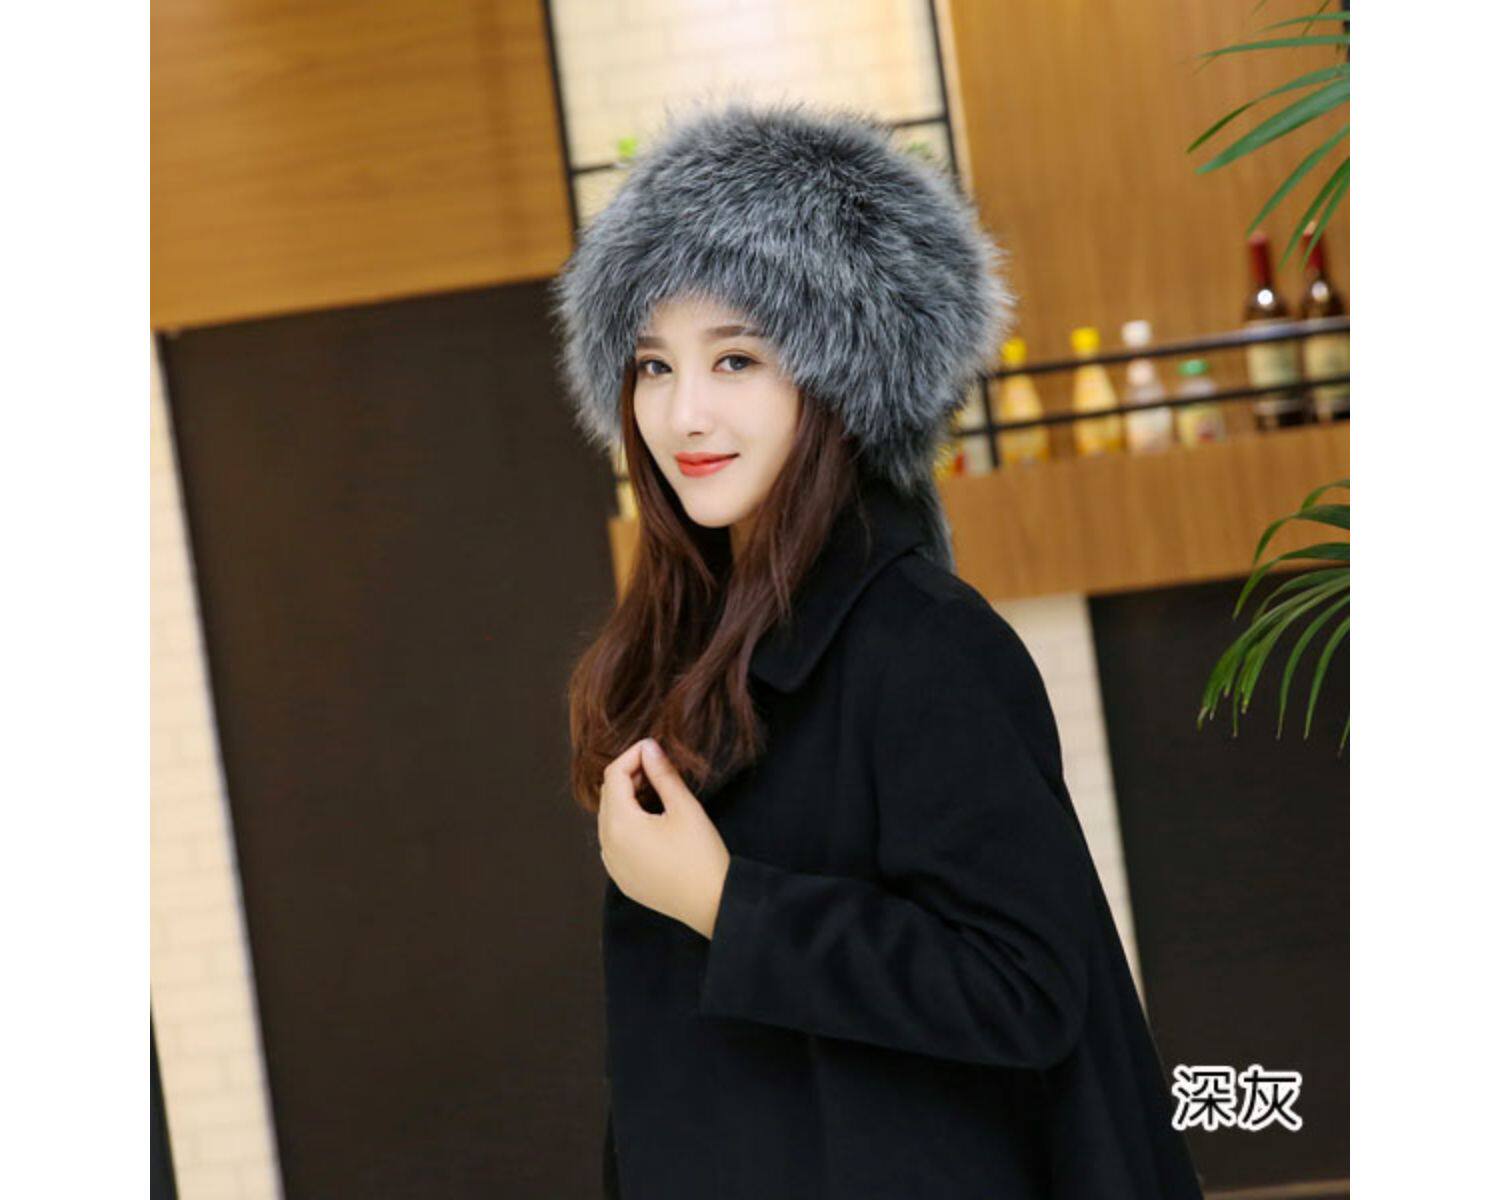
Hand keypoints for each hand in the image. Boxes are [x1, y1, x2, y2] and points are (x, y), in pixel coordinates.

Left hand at [597, 738, 730, 938]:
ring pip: (609, 819)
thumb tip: (649, 747)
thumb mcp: (685, 808)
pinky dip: (626, 824)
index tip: (654, 748)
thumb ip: (663, 774)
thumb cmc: (701, 856)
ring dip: (626, 800)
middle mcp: (608, 845)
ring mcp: (612, 865)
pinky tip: (651, 822)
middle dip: (628, 776)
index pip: (614, 776)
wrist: (711, 905)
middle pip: (608, 796)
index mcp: (620, 824)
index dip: (632, 755)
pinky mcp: (622, 878)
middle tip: (657, 767)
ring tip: (655, 791)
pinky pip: (614, 842)